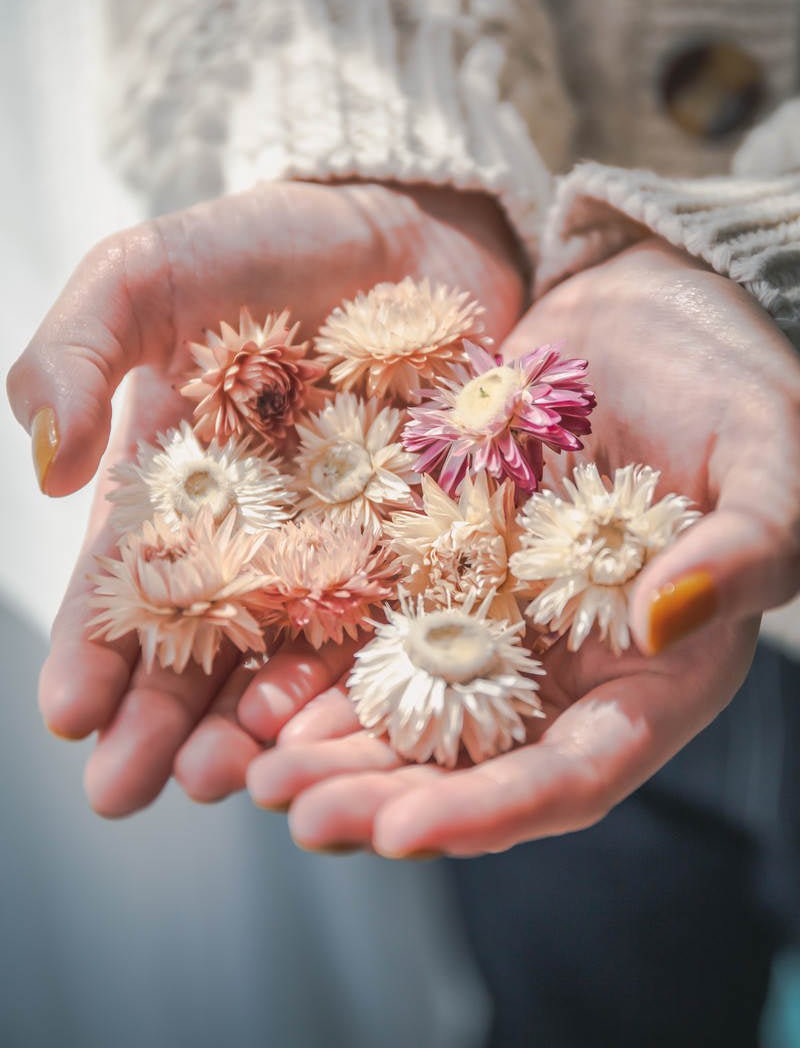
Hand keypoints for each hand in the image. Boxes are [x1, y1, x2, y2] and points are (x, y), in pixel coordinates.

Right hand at [6, 180, 524, 815]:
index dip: (91, 649)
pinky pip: (391, 618)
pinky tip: (337, 731)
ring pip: (288, 652)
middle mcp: (252, 533)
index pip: (124, 583)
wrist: (407, 226)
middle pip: (198, 642)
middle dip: (158, 718)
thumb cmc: (264, 245)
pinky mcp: (423, 540)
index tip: (67, 716)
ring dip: (250, 721)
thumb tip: (41, 468)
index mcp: (174, 486)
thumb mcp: (146, 274)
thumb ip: (77, 354)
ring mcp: (339, 544)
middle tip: (127, 792)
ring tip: (223, 783)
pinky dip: (362, 675)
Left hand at [242, 240, 799, 855]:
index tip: (404, 831)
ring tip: (248, 766)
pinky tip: (254, 674)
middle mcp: (563, 663)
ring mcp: (492, 611)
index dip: (493, 810)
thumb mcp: (769, 464)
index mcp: (652, 673)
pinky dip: (317, 651)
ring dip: (331, 740)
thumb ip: (742, 551)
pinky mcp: (437, 555)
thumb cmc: (733, 387)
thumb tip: (667, 622)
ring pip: (404, 701)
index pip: (576, 771)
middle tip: (296, 809)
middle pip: (470, 759)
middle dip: (381, 791)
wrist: (646, 313)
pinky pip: (370, 615)